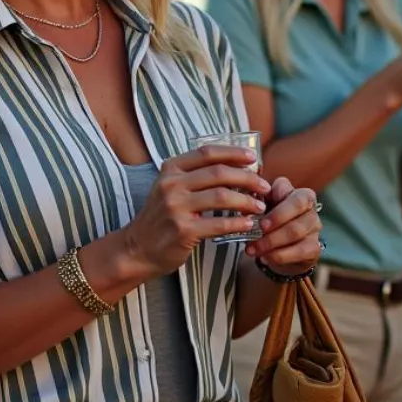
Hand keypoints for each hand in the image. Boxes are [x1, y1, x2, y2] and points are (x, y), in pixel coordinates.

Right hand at [125, 145, 270, 276]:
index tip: (253, 158)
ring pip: (221, 196)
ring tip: (260, 206)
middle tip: (264, 186)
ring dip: (246, 201)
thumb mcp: (170, 188)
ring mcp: (176, 207)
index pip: (207, 153)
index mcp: (170, 169)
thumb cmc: (161, 217)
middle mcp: (171, 184)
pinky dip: (238, 223)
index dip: (233, 153)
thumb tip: (234, 168)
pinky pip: (218, 224)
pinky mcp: (183, 230)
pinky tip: (248, 224)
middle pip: (218, 173)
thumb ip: (194, 177)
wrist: (138, 248)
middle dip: (247, 178)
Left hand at [245, 177, 322, 276]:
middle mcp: (309, 207)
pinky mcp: (315, 247)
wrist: (279, 251)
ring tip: (254, 248)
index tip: (258, 207)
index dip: (272, 194)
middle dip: (275, 218)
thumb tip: (245, 209)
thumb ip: (255, 206)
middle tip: (259, 228)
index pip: (286, 187)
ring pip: (295, 231)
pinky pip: (299, 251)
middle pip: (296, 206)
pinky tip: (265, 257)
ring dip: (271, 241)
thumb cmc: (269, 224)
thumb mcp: (261, 211)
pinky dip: (279, 255)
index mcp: (294, 192)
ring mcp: (314, 227)